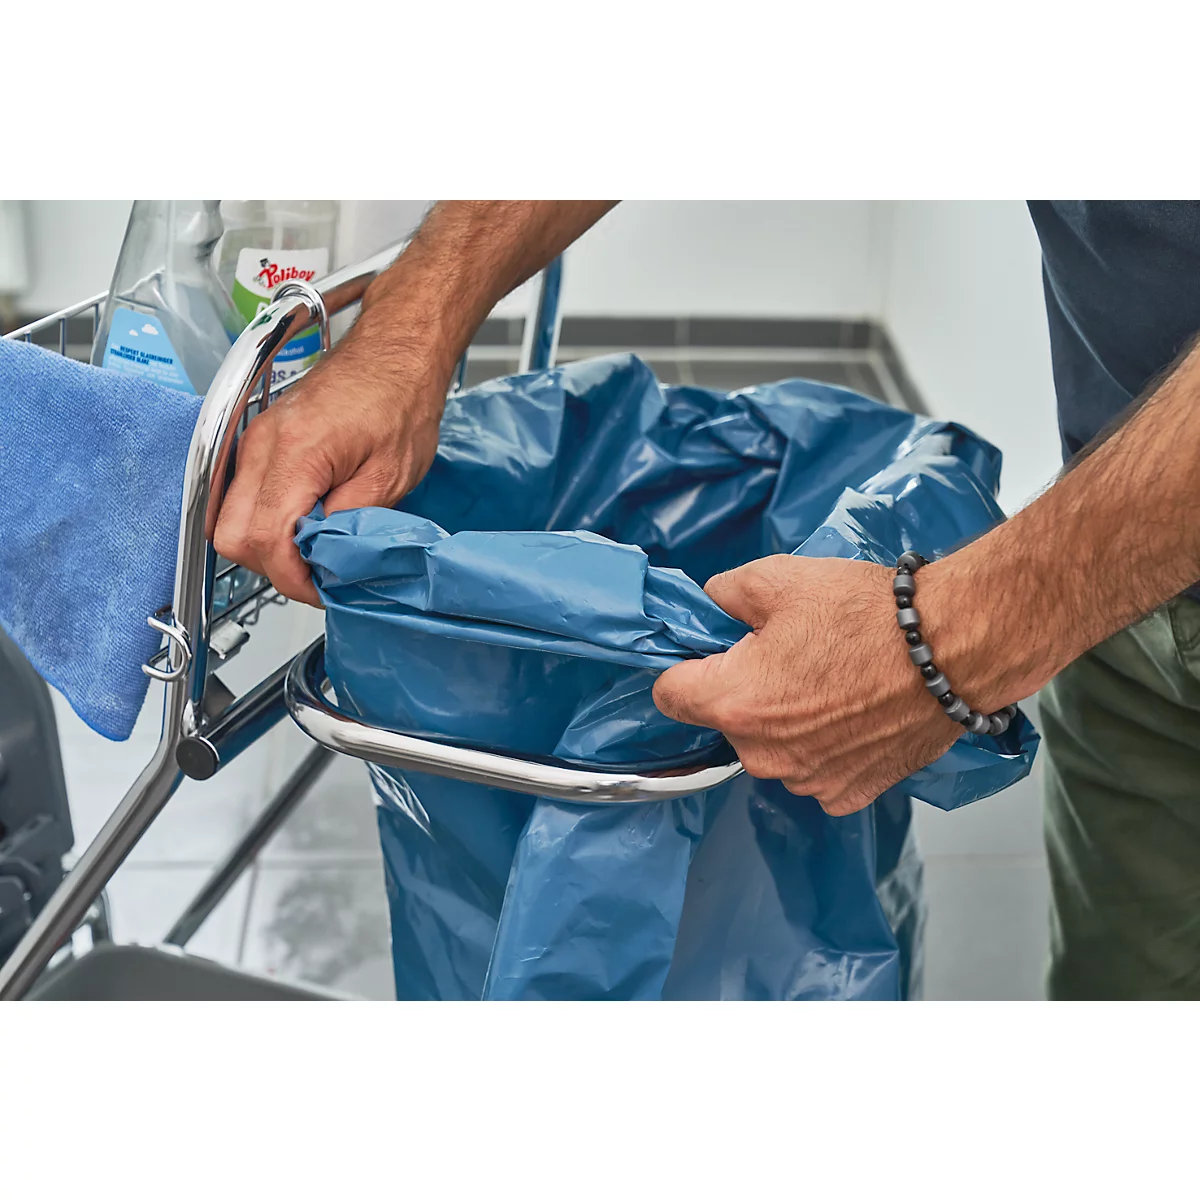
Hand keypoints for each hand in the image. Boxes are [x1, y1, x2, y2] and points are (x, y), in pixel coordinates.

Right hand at [213, 328, 448, 606]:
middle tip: (314, 575)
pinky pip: (242, 497)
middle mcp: (263, 444)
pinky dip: (265, 521)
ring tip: (312, 550)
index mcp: (296, 451)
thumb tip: (325, 560)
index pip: (265, 538)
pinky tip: (303, 524)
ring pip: (228, 519)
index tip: (319, 589)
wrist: (395, 351)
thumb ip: (350, 523)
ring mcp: (255, 441)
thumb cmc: (400, 399)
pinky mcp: (261, 442)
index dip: (290, 577)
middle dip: (270, 566)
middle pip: (230, 535)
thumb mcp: (391, 475)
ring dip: (266, 546)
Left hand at [652, 555, 966, 815]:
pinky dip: (826, 747)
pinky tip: (855, 713)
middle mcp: (762, 755)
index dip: (685, 666)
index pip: (669, 695)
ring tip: (832, 682)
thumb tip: (709, 604)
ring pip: (772, 749)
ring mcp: (805, 781)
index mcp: (734, 701)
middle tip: (790, 654)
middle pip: (727, 721)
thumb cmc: (867, 615)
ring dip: (787, 722)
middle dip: (746, 690)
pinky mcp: (847, 794)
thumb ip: (725, 592)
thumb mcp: (780, 578)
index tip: (710, 652)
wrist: (953, 650)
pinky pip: (815, 771)